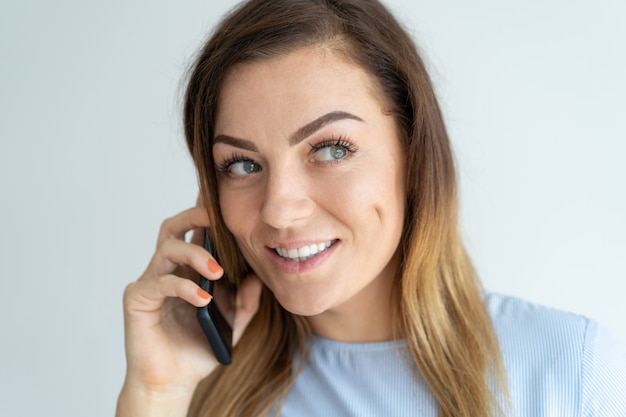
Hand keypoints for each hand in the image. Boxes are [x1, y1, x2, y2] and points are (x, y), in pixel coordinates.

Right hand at [116, 206, 261, 416]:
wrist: (174, 383)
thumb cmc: (197, 351)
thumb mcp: (231, 326)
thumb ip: (245, 303)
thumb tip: (259, 278)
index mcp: (186, 272)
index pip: (193, 235)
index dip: (207, 219)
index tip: (229, 211)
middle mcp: (166, 272)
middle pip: (172, 228)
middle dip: (193, 216)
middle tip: (216, 219)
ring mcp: (150, 283)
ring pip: (167, 249)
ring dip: (195, 254)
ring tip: (217, 271)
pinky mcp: (137, 300)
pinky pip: (160, 283)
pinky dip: (183, 287)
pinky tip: (203, 299)